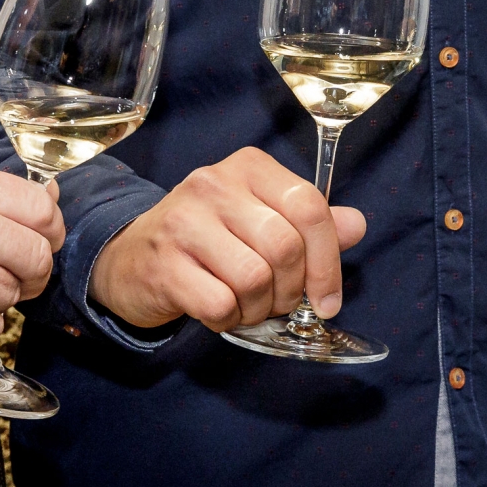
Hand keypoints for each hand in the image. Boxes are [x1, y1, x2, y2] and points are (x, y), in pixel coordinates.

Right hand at [88, 147, 367, 331]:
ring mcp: (184, 222)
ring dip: (259, 307)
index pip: (309, 206)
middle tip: (278, 302)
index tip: (327, 299)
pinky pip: (220, 304)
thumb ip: (309, 223)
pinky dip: (228, 319)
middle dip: (291, 290)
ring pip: (255, 278)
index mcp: (248, 167)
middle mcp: (214, 184)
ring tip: (246, 304)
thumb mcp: (259, 219)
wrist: (130, 257)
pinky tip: (220, 311)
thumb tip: (357, 225)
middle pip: (285, 246)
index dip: (328, 261)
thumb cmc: (207, 239)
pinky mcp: (163, 263)